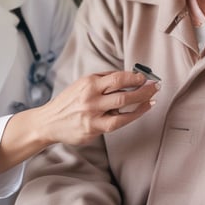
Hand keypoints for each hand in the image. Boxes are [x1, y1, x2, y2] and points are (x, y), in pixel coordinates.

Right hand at [39, 70, 159, 145]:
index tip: (145, 77)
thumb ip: (102, 79)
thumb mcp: (82, 83)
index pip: (117, 78)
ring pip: (122, 109)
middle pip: (123, 93)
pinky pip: (117, 123)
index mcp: (88, 83)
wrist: (49, 121)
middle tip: (155, 87)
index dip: (134, 77)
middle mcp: (91, 99)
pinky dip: (131, 116)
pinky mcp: (93, 130)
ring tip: (152, 99)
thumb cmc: (69, 101)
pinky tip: (140, 111)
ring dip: (141, 103)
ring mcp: (92, 116)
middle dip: (143, 90)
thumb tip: (127, 75)